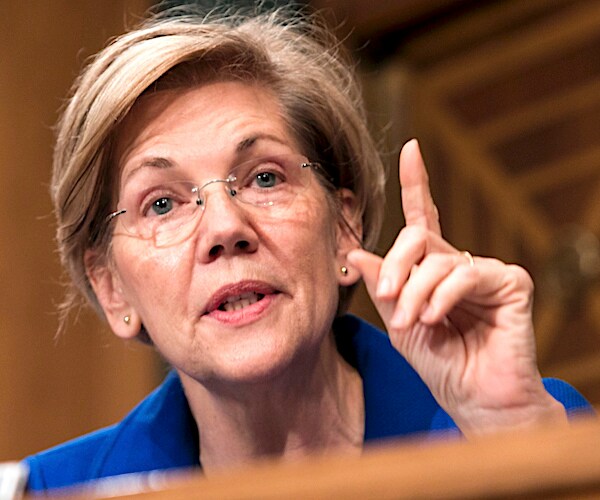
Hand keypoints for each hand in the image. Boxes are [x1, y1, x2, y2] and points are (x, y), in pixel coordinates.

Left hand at [348, 139, 566, 436]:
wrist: (472, 398)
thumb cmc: (439, 363)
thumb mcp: (398, 321)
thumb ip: (382, 285)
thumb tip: (353, 250)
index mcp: (434, 268)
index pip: (424, 217)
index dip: (417, 182)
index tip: (410, 148)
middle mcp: (460, 262)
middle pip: (418, 236)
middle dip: (396, 265)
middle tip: (389, 298)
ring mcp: (486, 270)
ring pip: (438, 259)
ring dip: (415, 293)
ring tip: (409, 323)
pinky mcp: (511, 281)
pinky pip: (465, 273)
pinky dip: (442, 297)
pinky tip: (435, 318)